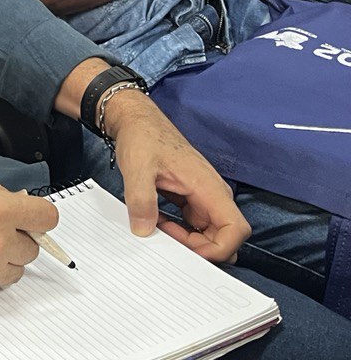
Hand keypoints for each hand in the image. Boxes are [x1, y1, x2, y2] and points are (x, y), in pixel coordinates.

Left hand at [105, 90, 249, 261]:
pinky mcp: (190, 198)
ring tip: (158, 231)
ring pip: (208, 234)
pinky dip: (179, 232)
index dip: (218, 249)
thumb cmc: (143, 136)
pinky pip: (193, 225)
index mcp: (209, 186)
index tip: (189, 252)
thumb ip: (141, 199)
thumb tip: (143, 229)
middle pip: (224, 237)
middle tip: (167, 242)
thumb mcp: (137, 167)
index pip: (236, 229)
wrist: (137, 121)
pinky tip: (157, 224)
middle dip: (199, 249)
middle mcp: (212, 193)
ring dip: (187, 241)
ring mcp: (202, 196)